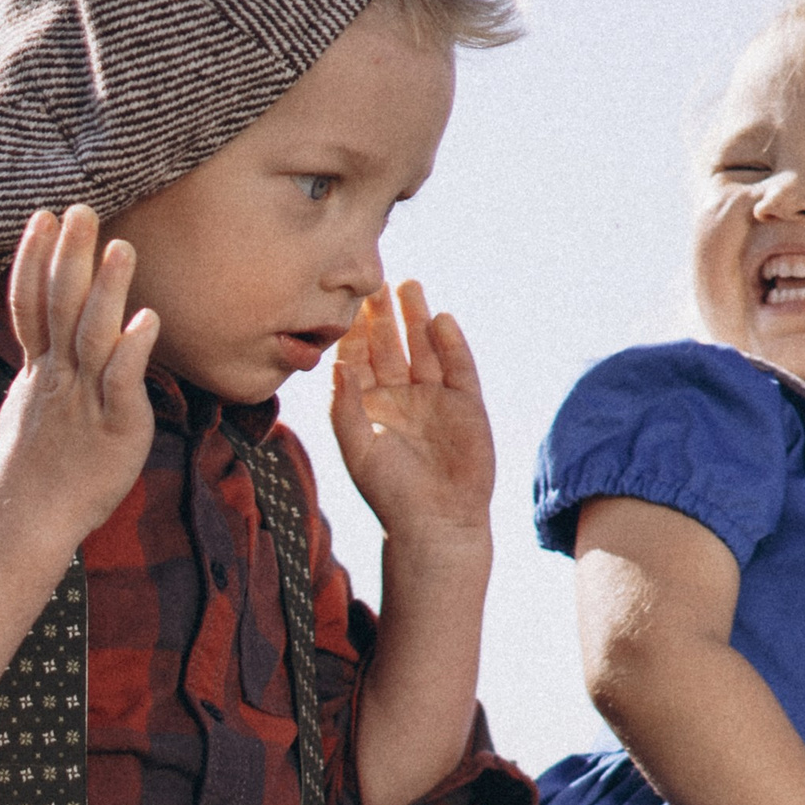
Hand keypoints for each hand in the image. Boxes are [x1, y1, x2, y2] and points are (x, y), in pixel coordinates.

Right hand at [0, 207, 159, 552]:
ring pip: (93, 338)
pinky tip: (148, 319)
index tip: (43, 216)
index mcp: (41, 371)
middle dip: (70, 257)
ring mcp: (85, 402)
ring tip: (122, 248)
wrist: (31, 520)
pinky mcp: (115, 429)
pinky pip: (122, 385)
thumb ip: (45, 368)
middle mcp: (59, 379)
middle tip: (81, 209)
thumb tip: (47, 344)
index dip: (36, 259)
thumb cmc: (38, 468)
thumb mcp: (32, 407)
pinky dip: (133, 351)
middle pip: (61, 308)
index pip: (33, 304)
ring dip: (107, 291)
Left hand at [329, 283, 496, 552]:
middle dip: (384, 314)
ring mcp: (435, 397)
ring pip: (424, 348)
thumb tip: (337, 363)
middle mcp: (401, 396)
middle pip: (392, 344)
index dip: (355, 330)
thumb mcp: (357, 449)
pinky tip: (441, 320)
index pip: (359, 358)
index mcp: (369, 405)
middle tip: (376, 281)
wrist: (436, 523)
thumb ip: (343, 407)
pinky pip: (458, 366)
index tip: (346, 300)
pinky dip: (451, 344)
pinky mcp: (466, 404)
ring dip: (417, 317)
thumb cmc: (390, 494)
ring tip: (409, 285)